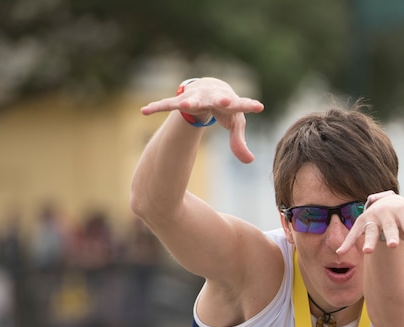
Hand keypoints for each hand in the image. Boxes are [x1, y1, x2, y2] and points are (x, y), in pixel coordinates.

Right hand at [140, 78, 263, 163]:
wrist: (210, 87)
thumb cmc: (226, 108)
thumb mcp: (235, 124)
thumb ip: (239, 142)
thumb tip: (250, 162)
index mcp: (229, 102)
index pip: (241, 105)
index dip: (249, 106)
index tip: (259, 106)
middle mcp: (212, 97)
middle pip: (216, 100)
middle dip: (220, 101)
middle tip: (225, 102)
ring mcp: (195, 98)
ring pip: (190, 100)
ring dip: (188, 103)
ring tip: (183, 106)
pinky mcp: (180, 100)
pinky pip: (167, 104)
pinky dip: (157, 107)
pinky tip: (144, 111)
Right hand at [350, 191, 403, 273]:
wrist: (390, 201)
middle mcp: (387, 212)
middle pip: (390, 227)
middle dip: (391, 235)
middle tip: (392, 245)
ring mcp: (373, 216)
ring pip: (371, 230)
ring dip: (370, 240)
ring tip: (367, 252)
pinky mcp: (361, 221)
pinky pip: (354, 233)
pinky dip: (347, 242)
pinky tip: (341, 252)